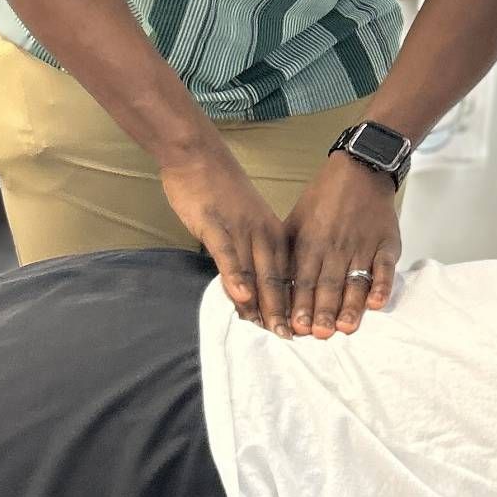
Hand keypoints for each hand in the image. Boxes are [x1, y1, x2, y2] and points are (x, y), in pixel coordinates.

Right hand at [160, 149, 293, 337]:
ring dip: (266, 303)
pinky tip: (242, 297)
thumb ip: (249, 254)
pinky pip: (230, 255)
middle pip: (278, 280)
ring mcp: (242, 232)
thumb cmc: (220, 191)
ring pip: (258, 273)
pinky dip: (236, 277)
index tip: (298, 330)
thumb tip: (250, 289)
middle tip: (291, 339)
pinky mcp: (218, 226)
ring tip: (272, 330)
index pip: (286, 277)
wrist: (198, 157)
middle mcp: (264, 235)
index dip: (292, 305)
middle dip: (284, 312)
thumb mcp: (245, 224)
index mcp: (274, 235)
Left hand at [285, 151, 403, 337]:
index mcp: (310, 243)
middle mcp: (335, 247)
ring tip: (346, 327)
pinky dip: (382, 285)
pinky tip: (376, 303)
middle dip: (323, 310)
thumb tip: (265, 283)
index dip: (299, 303)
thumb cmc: (323, 201)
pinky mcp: (386, 244)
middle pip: (328, 284)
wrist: (360, 172)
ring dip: (351, 305)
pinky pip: (384, 267)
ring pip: (355, 280)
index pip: (302, 279)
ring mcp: (362, 246)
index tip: (295, 327)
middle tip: (320, 334)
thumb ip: (284, 252)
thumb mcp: (295, 221)